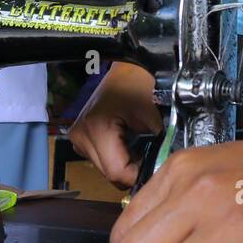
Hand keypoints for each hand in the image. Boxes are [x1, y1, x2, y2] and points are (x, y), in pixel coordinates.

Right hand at [67, 63, 163, 187]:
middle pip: (110, 174)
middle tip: (150, 153)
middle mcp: (80, 136)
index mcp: (95, 130)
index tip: (155, 164)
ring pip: (105, 169)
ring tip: (140, 144)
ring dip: (124, 163)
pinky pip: (101, 159)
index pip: (117, 173)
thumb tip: (165, 168)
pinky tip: (128, 142)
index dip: (139, 174)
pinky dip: (117, 156)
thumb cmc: (138, 82)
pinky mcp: (80, 137)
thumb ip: (160, 146)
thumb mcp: (153, 116)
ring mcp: (78, 137)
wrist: (126, 68)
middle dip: (133, 169)